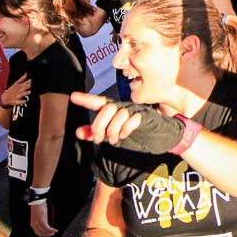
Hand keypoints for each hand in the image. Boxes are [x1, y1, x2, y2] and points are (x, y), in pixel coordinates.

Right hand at [0, 75, 31, 108]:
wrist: (5, 98)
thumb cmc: (12, 90)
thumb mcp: (16, 84)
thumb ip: (22, 79)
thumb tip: (27, 73)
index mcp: (19, 86)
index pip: (24, 83)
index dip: (28, 82)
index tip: (31, 80)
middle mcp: (18, 90)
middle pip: (23, 88)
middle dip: (27, 86)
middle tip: (31, 85)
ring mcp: (17, 96)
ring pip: (22, 94)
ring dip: (25, 93)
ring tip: (29, 92)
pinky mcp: (16, 101)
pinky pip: (19, 102)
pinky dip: (22, 101)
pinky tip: (25, 101)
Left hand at [30, 201, 56, 236]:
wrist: (37, 202)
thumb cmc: (38, 208)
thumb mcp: (39, 216)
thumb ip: (41, 221)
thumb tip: (47, 225)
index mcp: (33, 224)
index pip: (38, 233)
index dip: (44, 234)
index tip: (49, 234)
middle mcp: (34, 225)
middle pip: (41, 233)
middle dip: (47, 235)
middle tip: (53, 234)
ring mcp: (37, 223)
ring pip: (44, 231)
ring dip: (50, 232)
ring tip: (55, 232)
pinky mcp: (41, 221)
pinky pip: (47, 228)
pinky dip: (51, 230)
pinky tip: (55, 229)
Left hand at [71, 92, 188, 153]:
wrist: (164, 137)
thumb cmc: (139, 136)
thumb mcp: (114, 136)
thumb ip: (97, 133)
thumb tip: (78, 131)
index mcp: (116, 110)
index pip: (99, 102)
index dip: (86, 99)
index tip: (72, 96)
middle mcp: (124, 107)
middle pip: (106, 108)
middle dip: (100, 125)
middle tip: (100, 140)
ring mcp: (136, 111)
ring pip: (118, 114)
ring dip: (113, 130)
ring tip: (115, 140)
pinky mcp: (146, 116)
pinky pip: (132, 119)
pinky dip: (126, 129)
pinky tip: (126, 134)